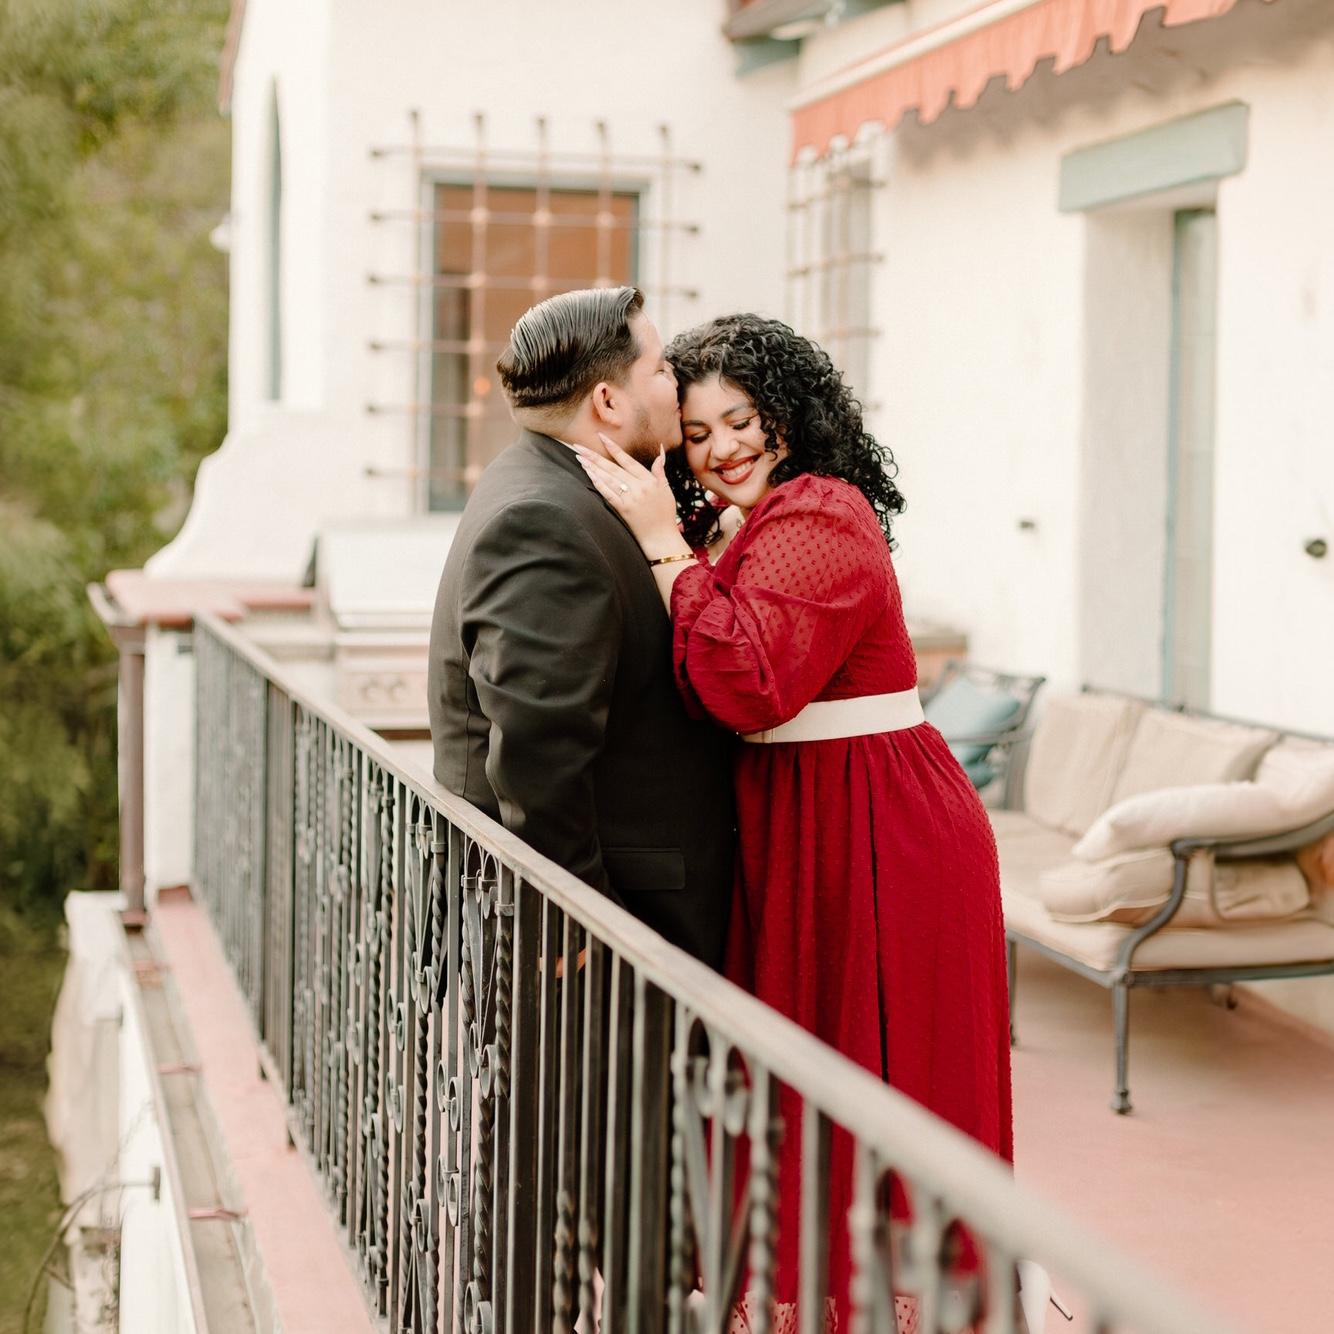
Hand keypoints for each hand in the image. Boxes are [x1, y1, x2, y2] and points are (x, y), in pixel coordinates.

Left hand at [574, 434, 684, 557]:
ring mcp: (629, 499)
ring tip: (580, 457)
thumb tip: (660, 452)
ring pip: (608, 479)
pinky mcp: (622, 509)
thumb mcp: (667, 490)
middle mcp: (638, 487)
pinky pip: (607, 494)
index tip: (601, 436)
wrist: (661, 538)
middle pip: (613, 468)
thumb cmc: (665, 514)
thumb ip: (660, 471)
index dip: (613, 447)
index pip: (627, 460)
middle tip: (579, 446)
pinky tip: (588, 474)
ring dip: (592, 467)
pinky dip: (598, 483)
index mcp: (648, 480)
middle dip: (594, 456)